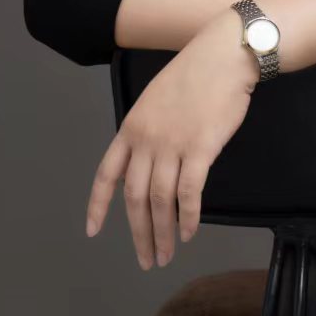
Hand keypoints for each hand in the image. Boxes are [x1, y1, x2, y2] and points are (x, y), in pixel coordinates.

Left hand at [85, 9, 257, 269]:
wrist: (222, 56)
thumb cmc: (195, 75)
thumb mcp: (157, 101)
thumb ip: (150, 134)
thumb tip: (154, 166)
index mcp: (130, 129)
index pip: (106, 175)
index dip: (98, 206)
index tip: (93, 232)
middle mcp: (145, 140)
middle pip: (134, 197)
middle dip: (139, 233)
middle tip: (146, 259)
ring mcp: (171, 145)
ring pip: (159, 200)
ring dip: (162, 233)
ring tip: (166, 254)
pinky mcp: (200, 149)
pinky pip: (189, 192)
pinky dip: (187, 217)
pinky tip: (188, 232)